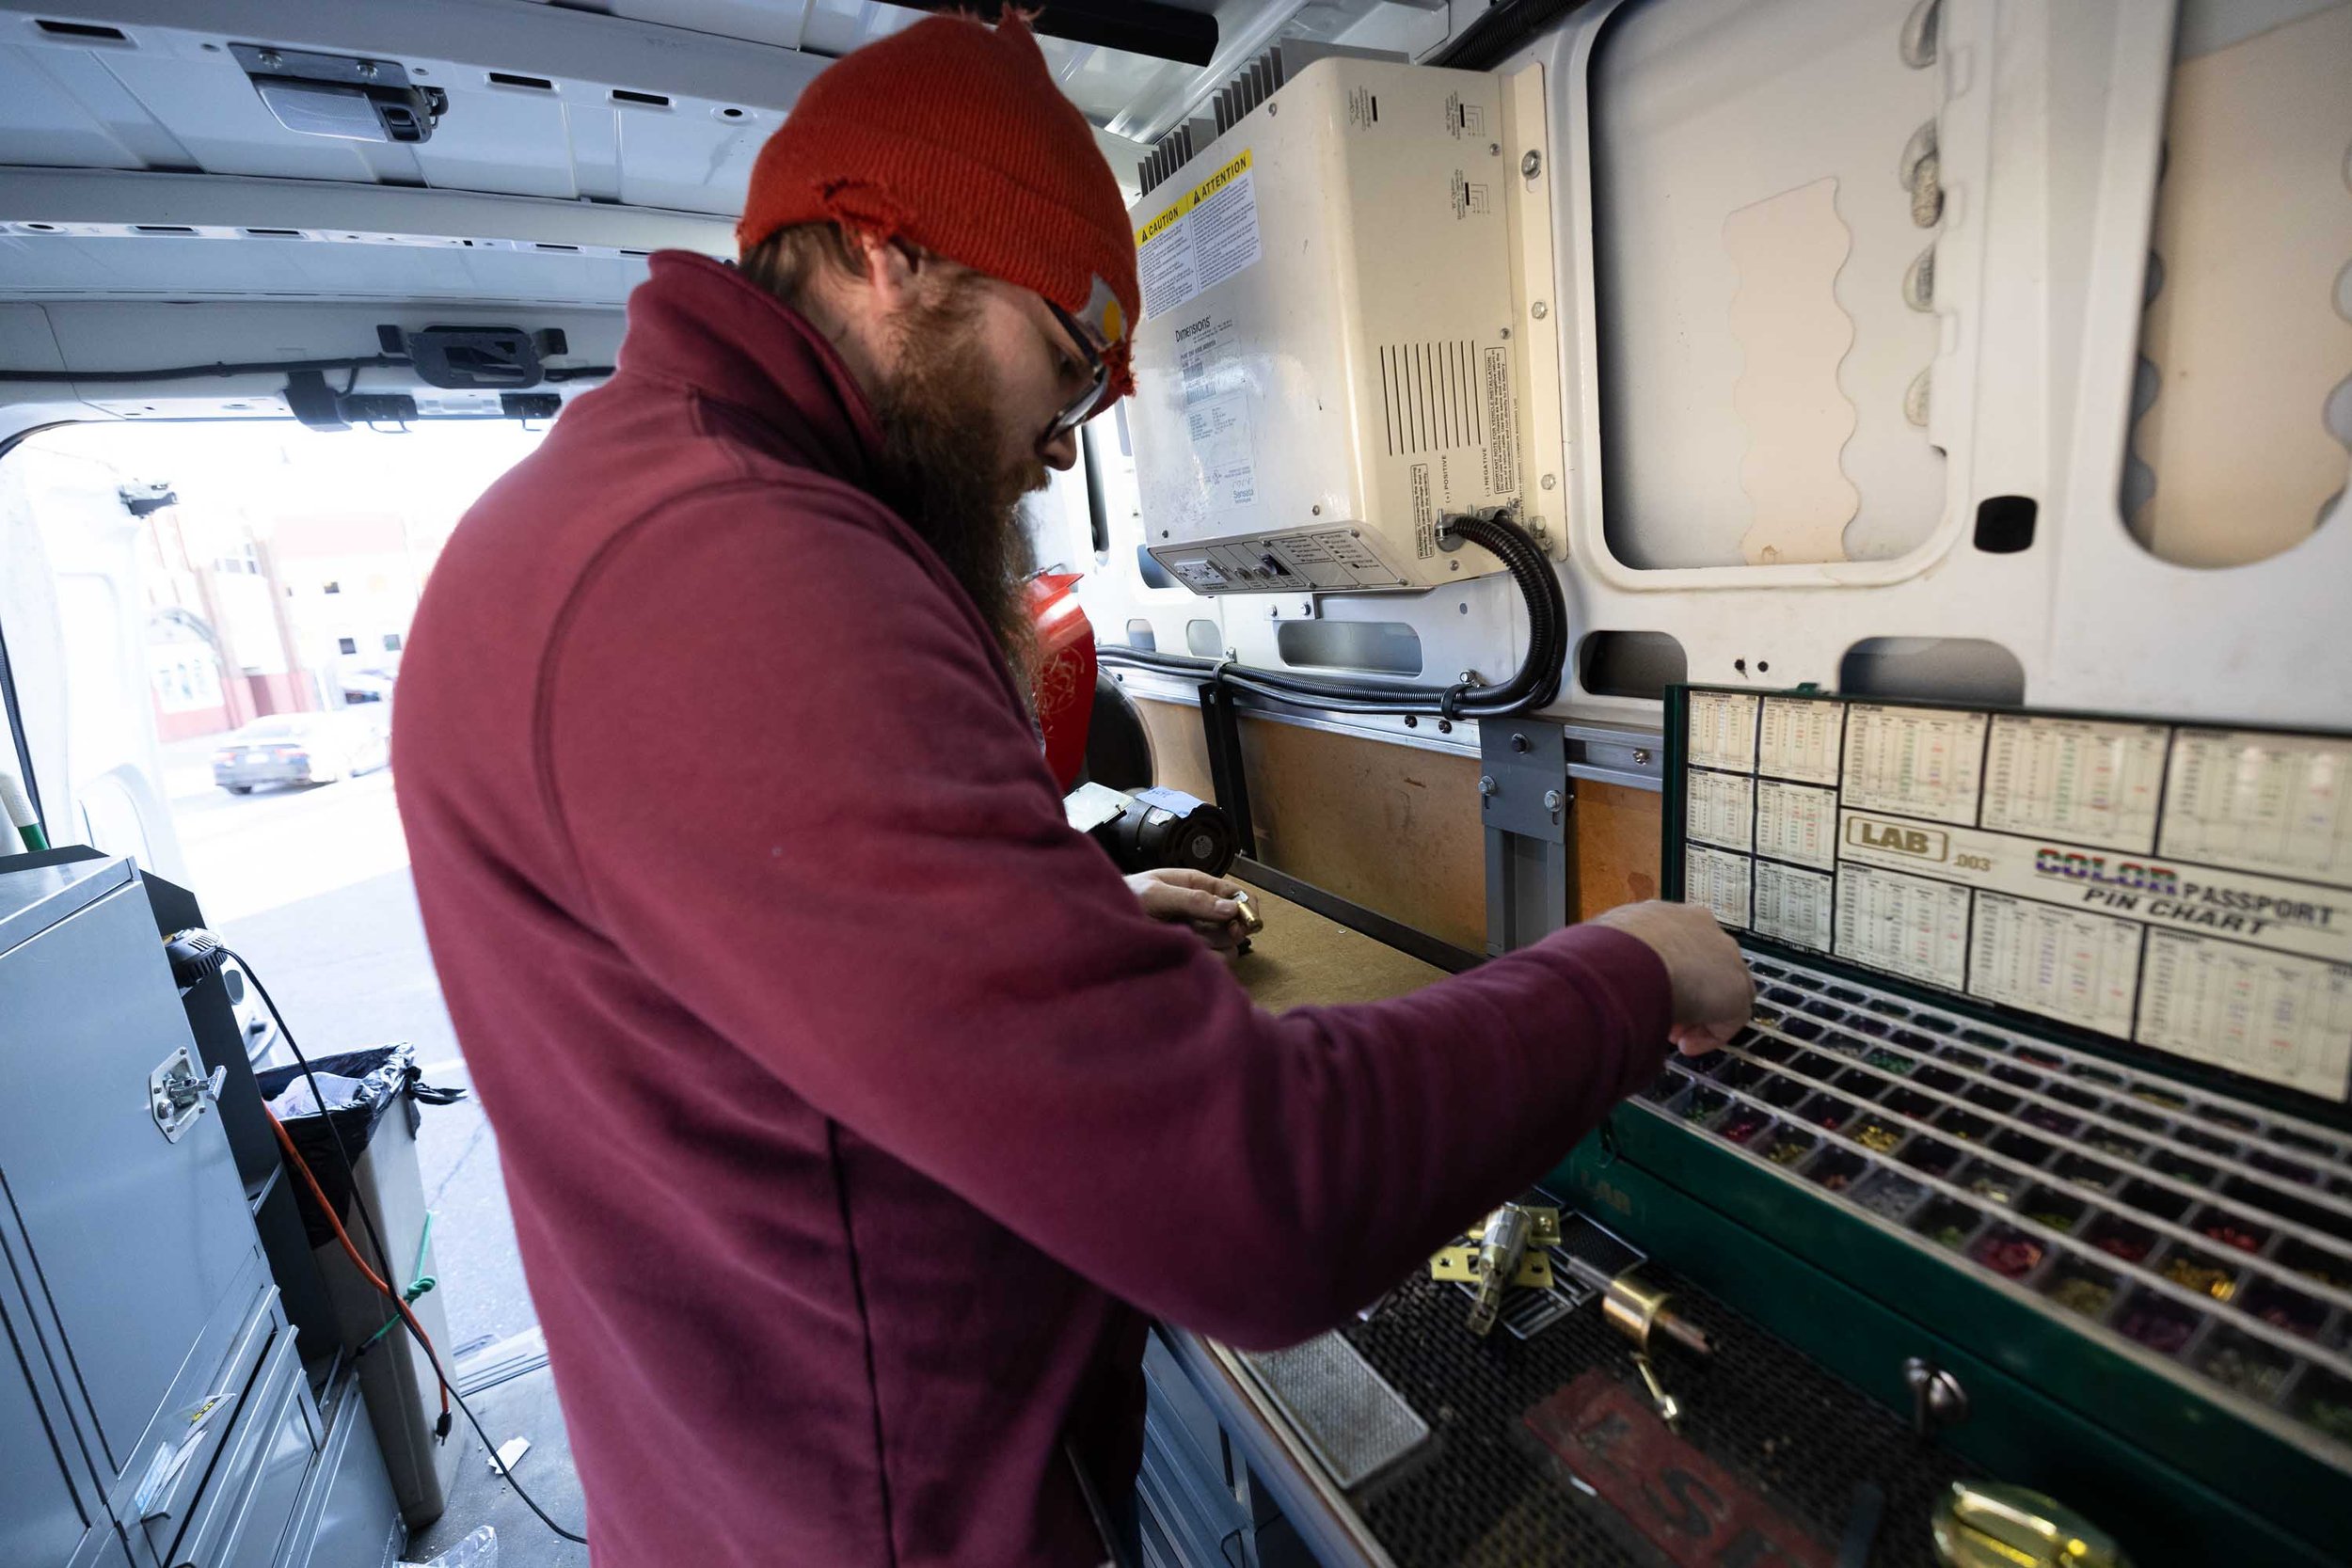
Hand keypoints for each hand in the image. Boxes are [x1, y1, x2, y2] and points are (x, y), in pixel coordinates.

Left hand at [1127, 868, 1250, 951]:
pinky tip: (1185, 955)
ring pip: (1229, 944)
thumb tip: (1231, 908)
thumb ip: (1193, 899)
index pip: (1236, 893)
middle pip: (1238, 922)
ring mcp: (1197, 933)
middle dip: (1232, 930)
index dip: (1247, 906)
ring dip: (1215, 946)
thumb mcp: (1156, 893)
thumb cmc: (1123, 898)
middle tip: (1212, 933)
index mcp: (1196, 885)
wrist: (1102, 924)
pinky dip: (1206, 961)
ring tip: (1187, 941)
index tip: (1247, 921)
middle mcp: (1201, 910)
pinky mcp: (1190, 954)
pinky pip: (1214, 962)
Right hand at [1588, 901, 1754, 1055]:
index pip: (1672, 942)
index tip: (1645, 993)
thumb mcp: (1599, 947)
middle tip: (1663, 1015)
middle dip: (1683, 991)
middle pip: (1700, 963)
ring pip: (1718, 988)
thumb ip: (1605, 958)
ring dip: (1698, 1013)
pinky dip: (1709, 1034)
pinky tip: (1686, 1045)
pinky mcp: (1737, 987)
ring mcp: (1723, 954)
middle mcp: (1698, 926)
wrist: (1635, 960)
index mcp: (1664, 913)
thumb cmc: (1605, 952)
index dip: (1660, 972)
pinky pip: (1729, 1016)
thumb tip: (1588, 977)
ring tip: (1672, 1035)